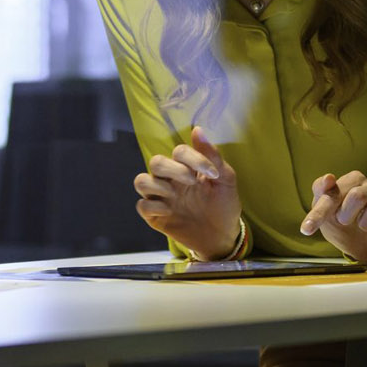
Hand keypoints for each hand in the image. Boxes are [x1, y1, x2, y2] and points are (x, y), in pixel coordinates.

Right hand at [132, 126, 242, 258]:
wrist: (223, 236)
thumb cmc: (224, 205)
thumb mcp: (225, 179)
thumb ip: (212, 156)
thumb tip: (197, 129)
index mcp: (187, 168)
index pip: (179, 151)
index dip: (193, 157)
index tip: (213, 173)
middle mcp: (170, 180)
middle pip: (156, 162)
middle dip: (172, 169)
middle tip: (191, 181)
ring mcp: (161, 198)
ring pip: (141, 181)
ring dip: (157, 185)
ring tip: (175, 196)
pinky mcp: (155, 217)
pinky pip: (142, 206)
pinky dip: (154, 207)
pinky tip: (170, 212)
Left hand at [300, 171, 366, 263]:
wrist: (361, 245)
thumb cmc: (341, 221)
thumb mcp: (325, 209)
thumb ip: (321, 191)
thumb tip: (328, 177)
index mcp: (352, 180)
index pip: (333, 191)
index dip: (319, 213)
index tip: (306, 229)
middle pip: (358, 196)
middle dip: (346, 215)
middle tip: (343, 221)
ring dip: (365, 223)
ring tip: (362, 226)